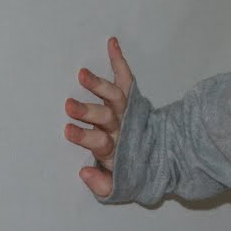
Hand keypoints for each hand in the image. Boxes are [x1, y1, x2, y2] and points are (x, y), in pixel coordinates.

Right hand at [65, 37, 133, 196]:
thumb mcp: (118, 187)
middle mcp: (120, 128)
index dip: (85, 138)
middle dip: (87, 112)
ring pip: (114, 97)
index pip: (99, 143)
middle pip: (105, 118)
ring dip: (98, 85)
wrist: (163, 157)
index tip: (67, 130)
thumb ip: (101, 185)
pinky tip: (112, 43)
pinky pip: (126, 79)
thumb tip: (83, 173)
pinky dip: (119, 61)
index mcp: (114, 150)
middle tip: (69, 104)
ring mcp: (127, 112)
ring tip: (82, 74)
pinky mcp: (133, 99)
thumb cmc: (129, 170)